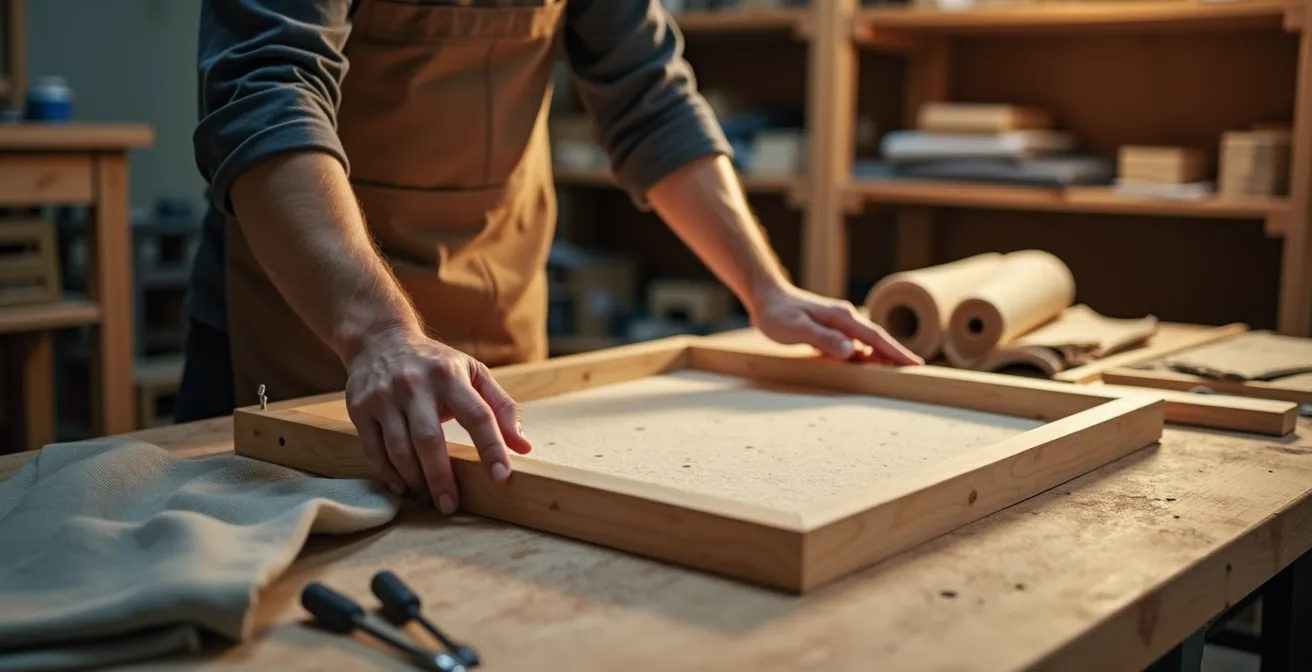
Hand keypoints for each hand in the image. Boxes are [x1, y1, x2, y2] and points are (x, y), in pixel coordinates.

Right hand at [343, 326, 531, 513]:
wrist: (379, 339)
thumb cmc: (436, 364)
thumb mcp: (473, 372)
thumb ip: (501, 407)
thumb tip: (523, 447)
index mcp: (450, 375)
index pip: (477, 415)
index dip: (492, 448)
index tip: (502, 477)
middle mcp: (415, 384)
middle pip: (430, 440)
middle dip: (442, 477)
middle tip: (451, 505)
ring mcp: (384, 396)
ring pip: (399, 449)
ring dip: (415, 480)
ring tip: (428, 498)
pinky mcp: (360, 407)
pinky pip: (373, 449)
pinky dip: (388, 473)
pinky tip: (402, 487)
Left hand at [749, 283, 923, 365]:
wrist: (765, 296)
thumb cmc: (777, 313)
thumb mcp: (797, 329)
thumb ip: (824, 339)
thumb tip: (852, 351)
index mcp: (841, 318)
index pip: (875, 337)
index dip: (895, 352)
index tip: (915, 364)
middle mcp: (844, 318)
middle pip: (876, 339)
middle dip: (895, 355)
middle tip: (914, 371)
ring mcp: (838, 323)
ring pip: (865, 343)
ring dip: (880, 357)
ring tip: (895, 373)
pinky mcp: (829, 329)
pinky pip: (852, 345)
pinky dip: (862, 355)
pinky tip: (865, 366)